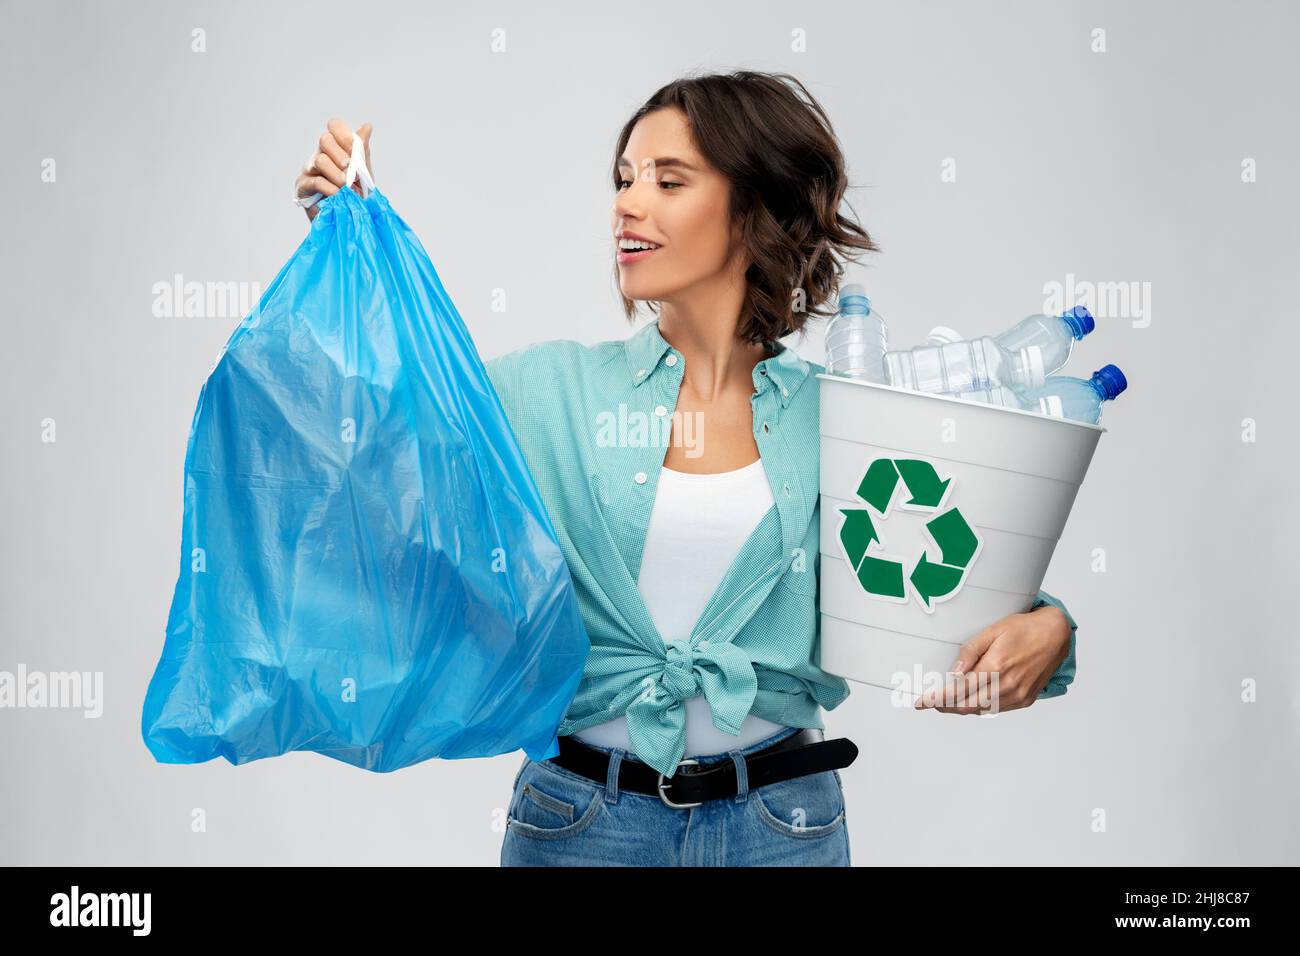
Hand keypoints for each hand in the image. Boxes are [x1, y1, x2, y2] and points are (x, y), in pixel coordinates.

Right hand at [295, 118, 372, 221]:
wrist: (347, 219)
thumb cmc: (354, 195)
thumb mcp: (364, 173)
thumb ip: (362, 151)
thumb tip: (367, 126)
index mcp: (336, 148)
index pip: (334, 126)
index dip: (344, 134)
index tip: (354, 151)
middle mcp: (320, 154)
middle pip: (325, 139)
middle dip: (341, 155)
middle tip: (351, 171)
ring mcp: (309, 169)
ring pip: (319, 160)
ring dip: (337, 174)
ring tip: (347, 187)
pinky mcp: (302, 186)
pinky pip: (315, 181)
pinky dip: (329, 187)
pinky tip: (337, 194)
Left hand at [913, 604, 1070, 714]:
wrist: (1055, 635)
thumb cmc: (1023, 629)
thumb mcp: (992, 631)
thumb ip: (970, 652)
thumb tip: (954, 672)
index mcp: (995, 667)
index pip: (959, 690)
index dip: (937, 699)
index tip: (921, 702)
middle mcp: (1007, 686)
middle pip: (967, 705)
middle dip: (945, 706)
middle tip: (930, 702)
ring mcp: (1018, 695)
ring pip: (981, 710)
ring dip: (962, 708)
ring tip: (946, 701)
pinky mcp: (1025, 699)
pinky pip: (997, 709)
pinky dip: (980, 707)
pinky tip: (971, 699)